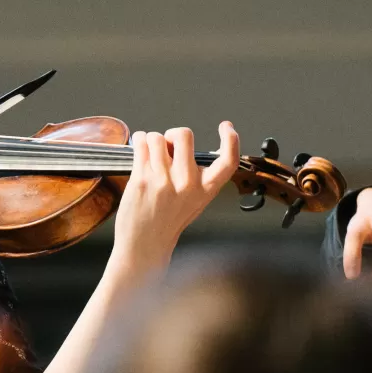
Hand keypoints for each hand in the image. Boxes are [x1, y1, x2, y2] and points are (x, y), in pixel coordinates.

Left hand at [110, 123, 239, 276]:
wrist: (145, 245)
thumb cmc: (168, 222)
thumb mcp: (195, 201)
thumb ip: (197, 175)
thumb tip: (186, 146)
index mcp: (205, 189)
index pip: (228, 160)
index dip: (231, 140)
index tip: (227, 127)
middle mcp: (187, 183)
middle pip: (184, 134)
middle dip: (173, 135)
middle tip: (168, 147)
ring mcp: (164, 180)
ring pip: (157, 136)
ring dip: (152, 141)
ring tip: (151, 158)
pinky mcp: (142, 178)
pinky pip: (142, 142)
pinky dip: (140, 142)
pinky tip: (141, 153)